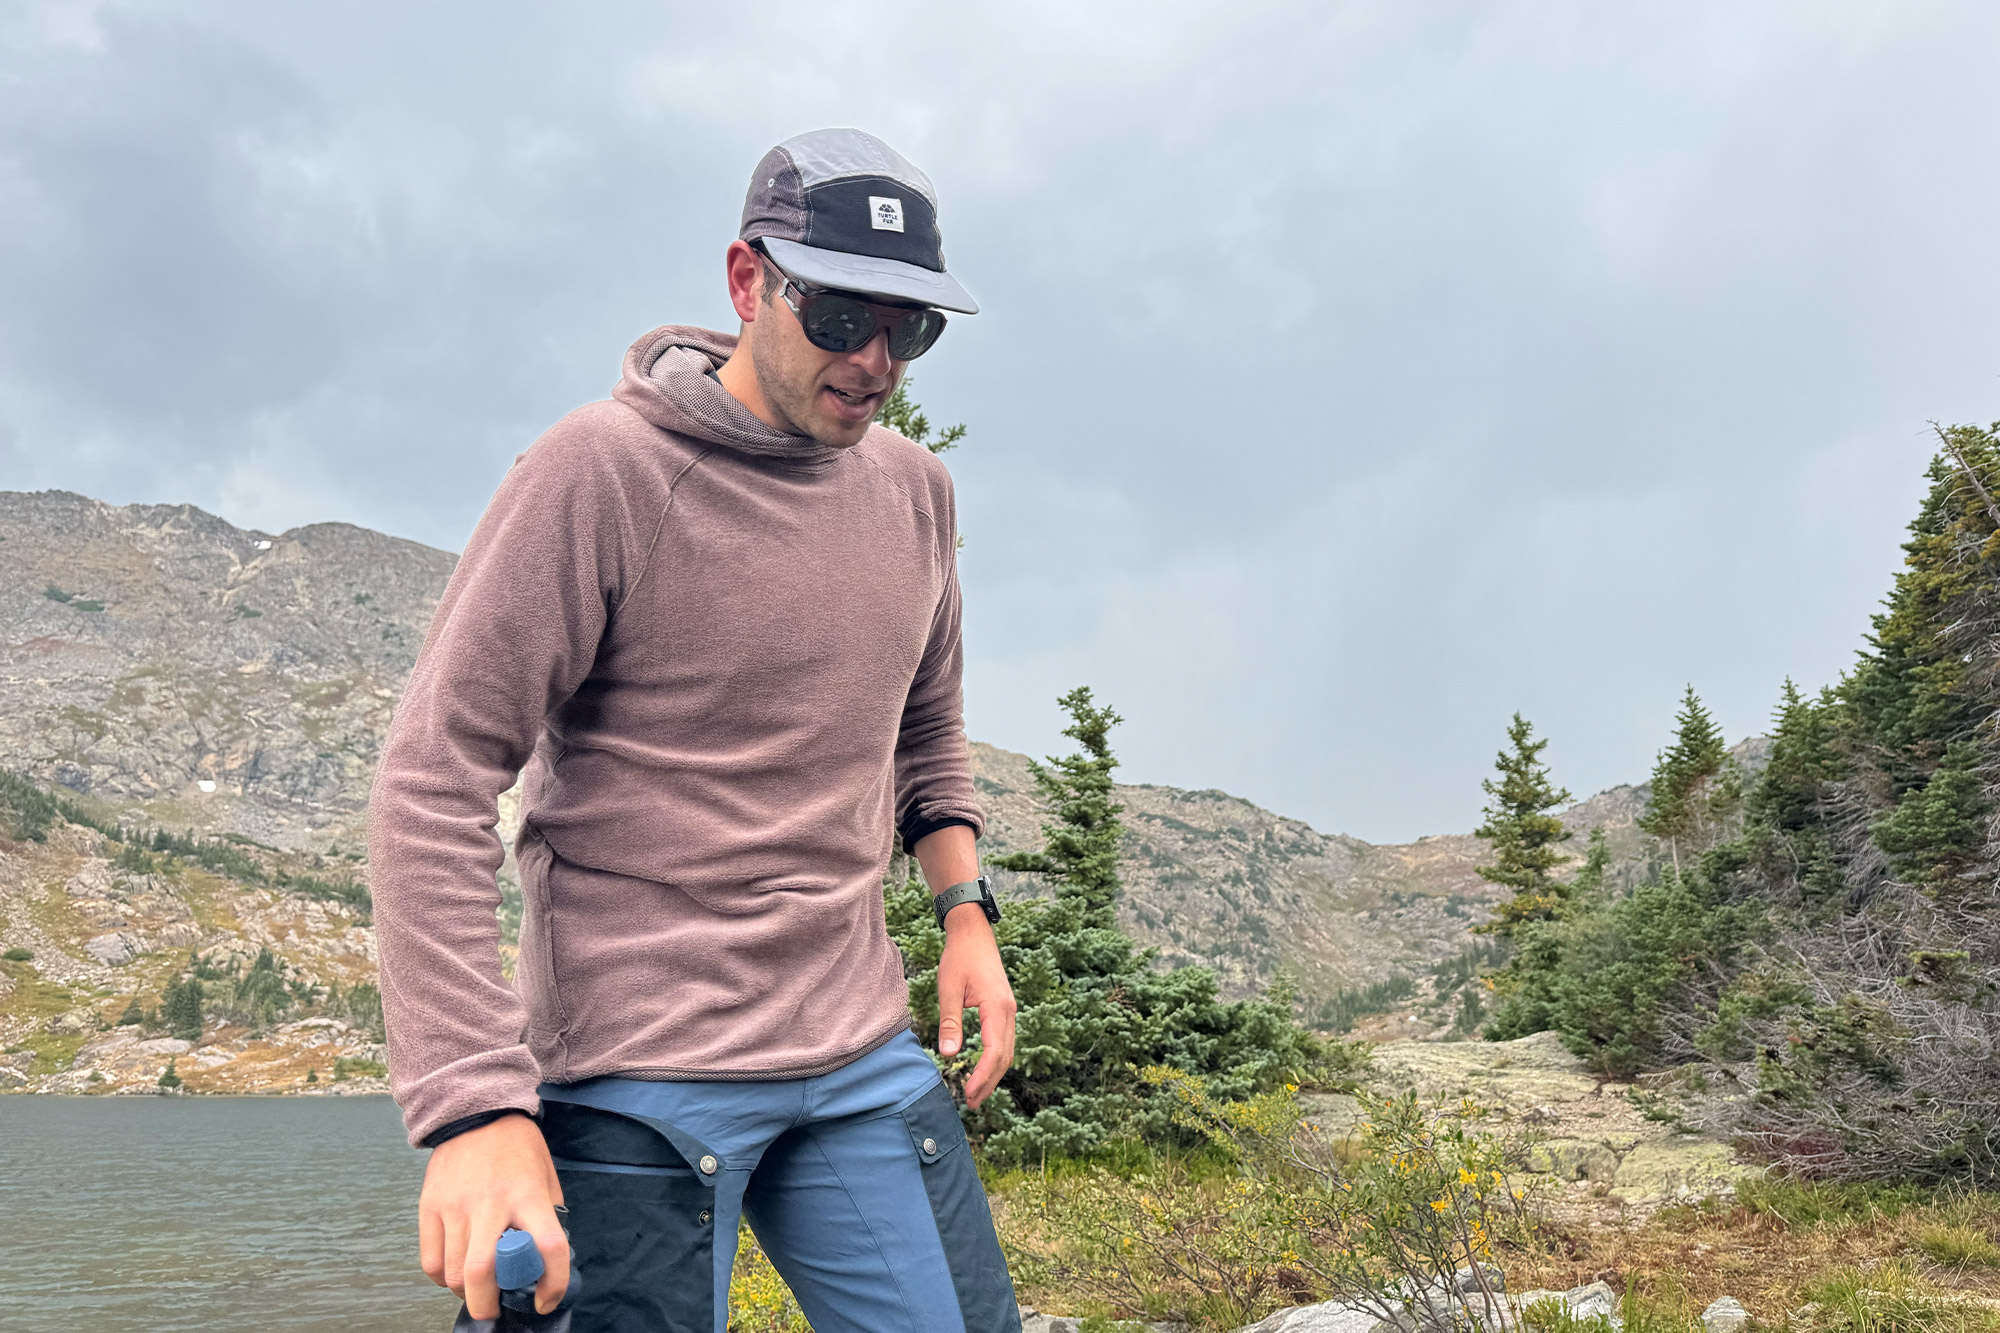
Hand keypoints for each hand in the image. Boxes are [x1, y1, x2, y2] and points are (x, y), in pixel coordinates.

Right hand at [418, 1112, 569, 1317]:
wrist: (477, 1113)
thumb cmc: (517, 1148)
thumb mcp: (546, 1176)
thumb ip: (548, 1217)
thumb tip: (544, 1263)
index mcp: (529, 1195)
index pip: (549, 1247)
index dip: (552, 1283)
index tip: (545, 1301)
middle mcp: (491, 1203)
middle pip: (483, 1273)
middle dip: (488, 1306)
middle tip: (495, 1308)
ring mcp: (455, 1206)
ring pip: (453, 1274)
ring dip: (466, 1293)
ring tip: (477, 1288)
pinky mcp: (429, 1206)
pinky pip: (430, 1262)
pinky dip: (442, 1279)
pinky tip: (455, 1271)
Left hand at [936, 908, 1016, 1107]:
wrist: (973, 933)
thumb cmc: (959, 957)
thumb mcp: (949, 989)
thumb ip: (950, 1022)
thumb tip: (949, 1055)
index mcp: (997, 1007)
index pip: (994, 1051)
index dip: (982, 1076)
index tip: (968, 1094)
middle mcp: (1009, 1011)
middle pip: (1005, 1056)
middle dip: (989, 1082)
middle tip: (971, 1103)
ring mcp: (1010, 1010)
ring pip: (1007, 1050)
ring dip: (994, 1074)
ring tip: (975, 1093)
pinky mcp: (1005, 1009)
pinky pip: (1005, 1041)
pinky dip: (996, 1059)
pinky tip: (983, 1069)